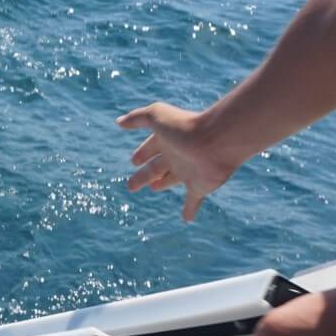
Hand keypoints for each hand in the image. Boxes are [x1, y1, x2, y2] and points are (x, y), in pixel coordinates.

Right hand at [117, 102, 244, 222]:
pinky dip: (189, 209)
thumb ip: (137, 118)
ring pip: (171, 180)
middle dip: (144, 175)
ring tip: (154, 188)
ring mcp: (188, 172)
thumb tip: (118, 121)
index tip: (133, 161)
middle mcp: (177, 155)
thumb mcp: (156, 116)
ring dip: (162, 184)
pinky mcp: (199, 186)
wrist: (217, 140)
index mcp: (167, 140)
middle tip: (131, 185)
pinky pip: (192, 201)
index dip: (142, 154)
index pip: (150, 148)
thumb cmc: (185, 127)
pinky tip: (187, 219)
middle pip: (156, 167)